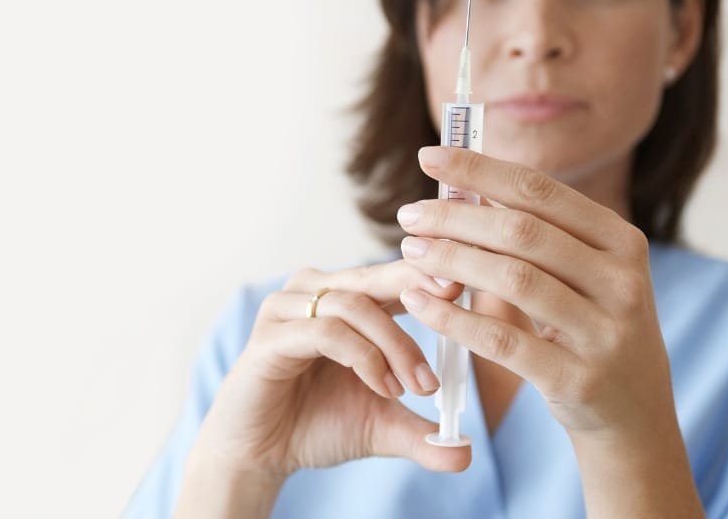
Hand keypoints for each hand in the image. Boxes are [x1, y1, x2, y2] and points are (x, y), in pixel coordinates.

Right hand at [187, 261, 471, 483]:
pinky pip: (326, 332)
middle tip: (454, 307)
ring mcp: (286, 310)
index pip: (390, 273)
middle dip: (419, 290)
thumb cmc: (315, 425)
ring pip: (354, 305)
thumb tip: (465, 452)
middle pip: (374, 277)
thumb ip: (422, 432)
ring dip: (395, 344)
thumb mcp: (381, 425)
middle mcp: (311, 292)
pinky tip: (383, 386)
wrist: (260, 454)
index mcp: (341, 298)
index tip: (467, 287)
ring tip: (416, 387)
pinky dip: (363, 357)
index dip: (428, 274)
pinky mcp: (270, 337)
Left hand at [396, 145, 673, 439]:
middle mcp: (621, 282)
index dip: (480, 169)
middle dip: (456, 217)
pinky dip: (453, 318)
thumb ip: (536, 235)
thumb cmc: (590, 330)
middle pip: (523, 232)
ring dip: (451, 260)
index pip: (541, 191)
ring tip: (409, 251)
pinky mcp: (577, 379)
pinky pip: (502, 341)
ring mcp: (604, 333)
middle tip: (408, 215)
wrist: (634, 414)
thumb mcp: (583, 276)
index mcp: (622, 242)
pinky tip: (417, 304)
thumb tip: (464, 183)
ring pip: (514, 280)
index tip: (429, 155)